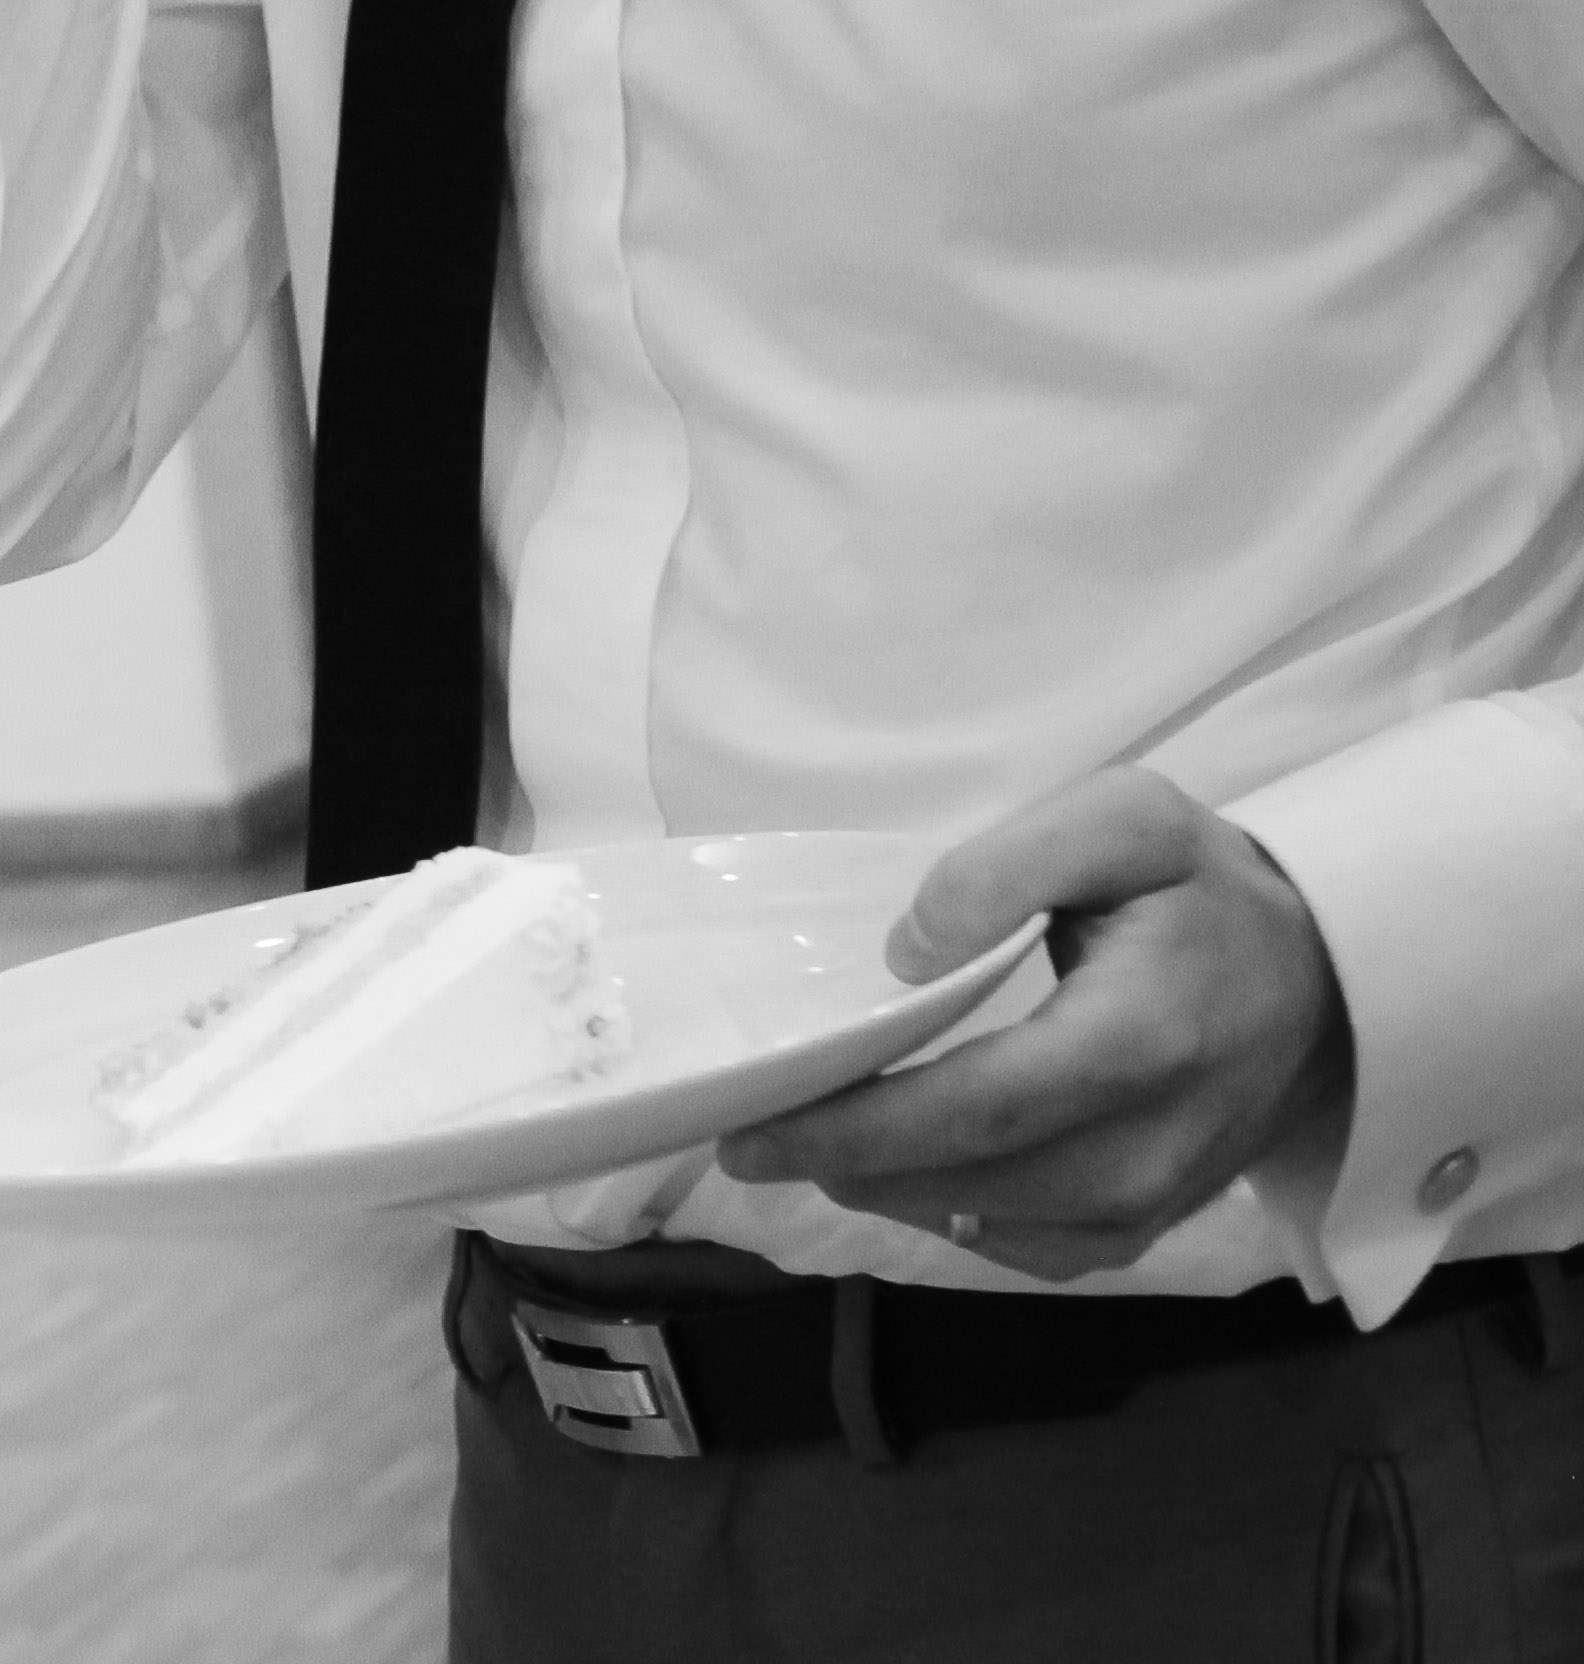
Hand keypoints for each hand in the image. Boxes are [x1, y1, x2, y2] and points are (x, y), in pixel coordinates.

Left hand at [713, 769, 1350, 1277]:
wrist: (1329, 980)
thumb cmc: (1206, 891)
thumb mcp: (1124, 822)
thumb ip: (1008, 866)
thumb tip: (908, 951)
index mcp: (1139, 1041)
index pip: (977, 1106)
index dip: (857, 1127)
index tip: (754, 1126)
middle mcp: (1149, 1144)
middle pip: (968, 1176)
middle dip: (840, 1165)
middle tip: (739, 1140)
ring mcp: (1155, 1200)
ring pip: (989, 1222)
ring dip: (881, 1192)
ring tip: (796, 1148)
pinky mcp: (1149, 1225)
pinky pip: (1028, 1246)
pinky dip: (949, 1215)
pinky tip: (895, 1172)